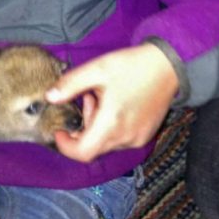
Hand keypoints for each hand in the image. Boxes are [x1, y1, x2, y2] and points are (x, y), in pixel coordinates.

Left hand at [45, 43, 178, 162]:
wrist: (168, 66)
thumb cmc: (132, 66)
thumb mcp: (97, 69)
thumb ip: (71, 84)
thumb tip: (49, 97)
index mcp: (112, 124)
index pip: (83, 153)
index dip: (66, 146)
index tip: (58, 131)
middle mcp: (126, 137)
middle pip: (93, 147)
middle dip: (82, 127)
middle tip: (87, 98)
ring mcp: (137, 138)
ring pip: (106, 142)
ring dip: (96, 124)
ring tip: (101, 96)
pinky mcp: (145, 135)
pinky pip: (120, 139)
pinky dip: (110, 126)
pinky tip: (115, 104)